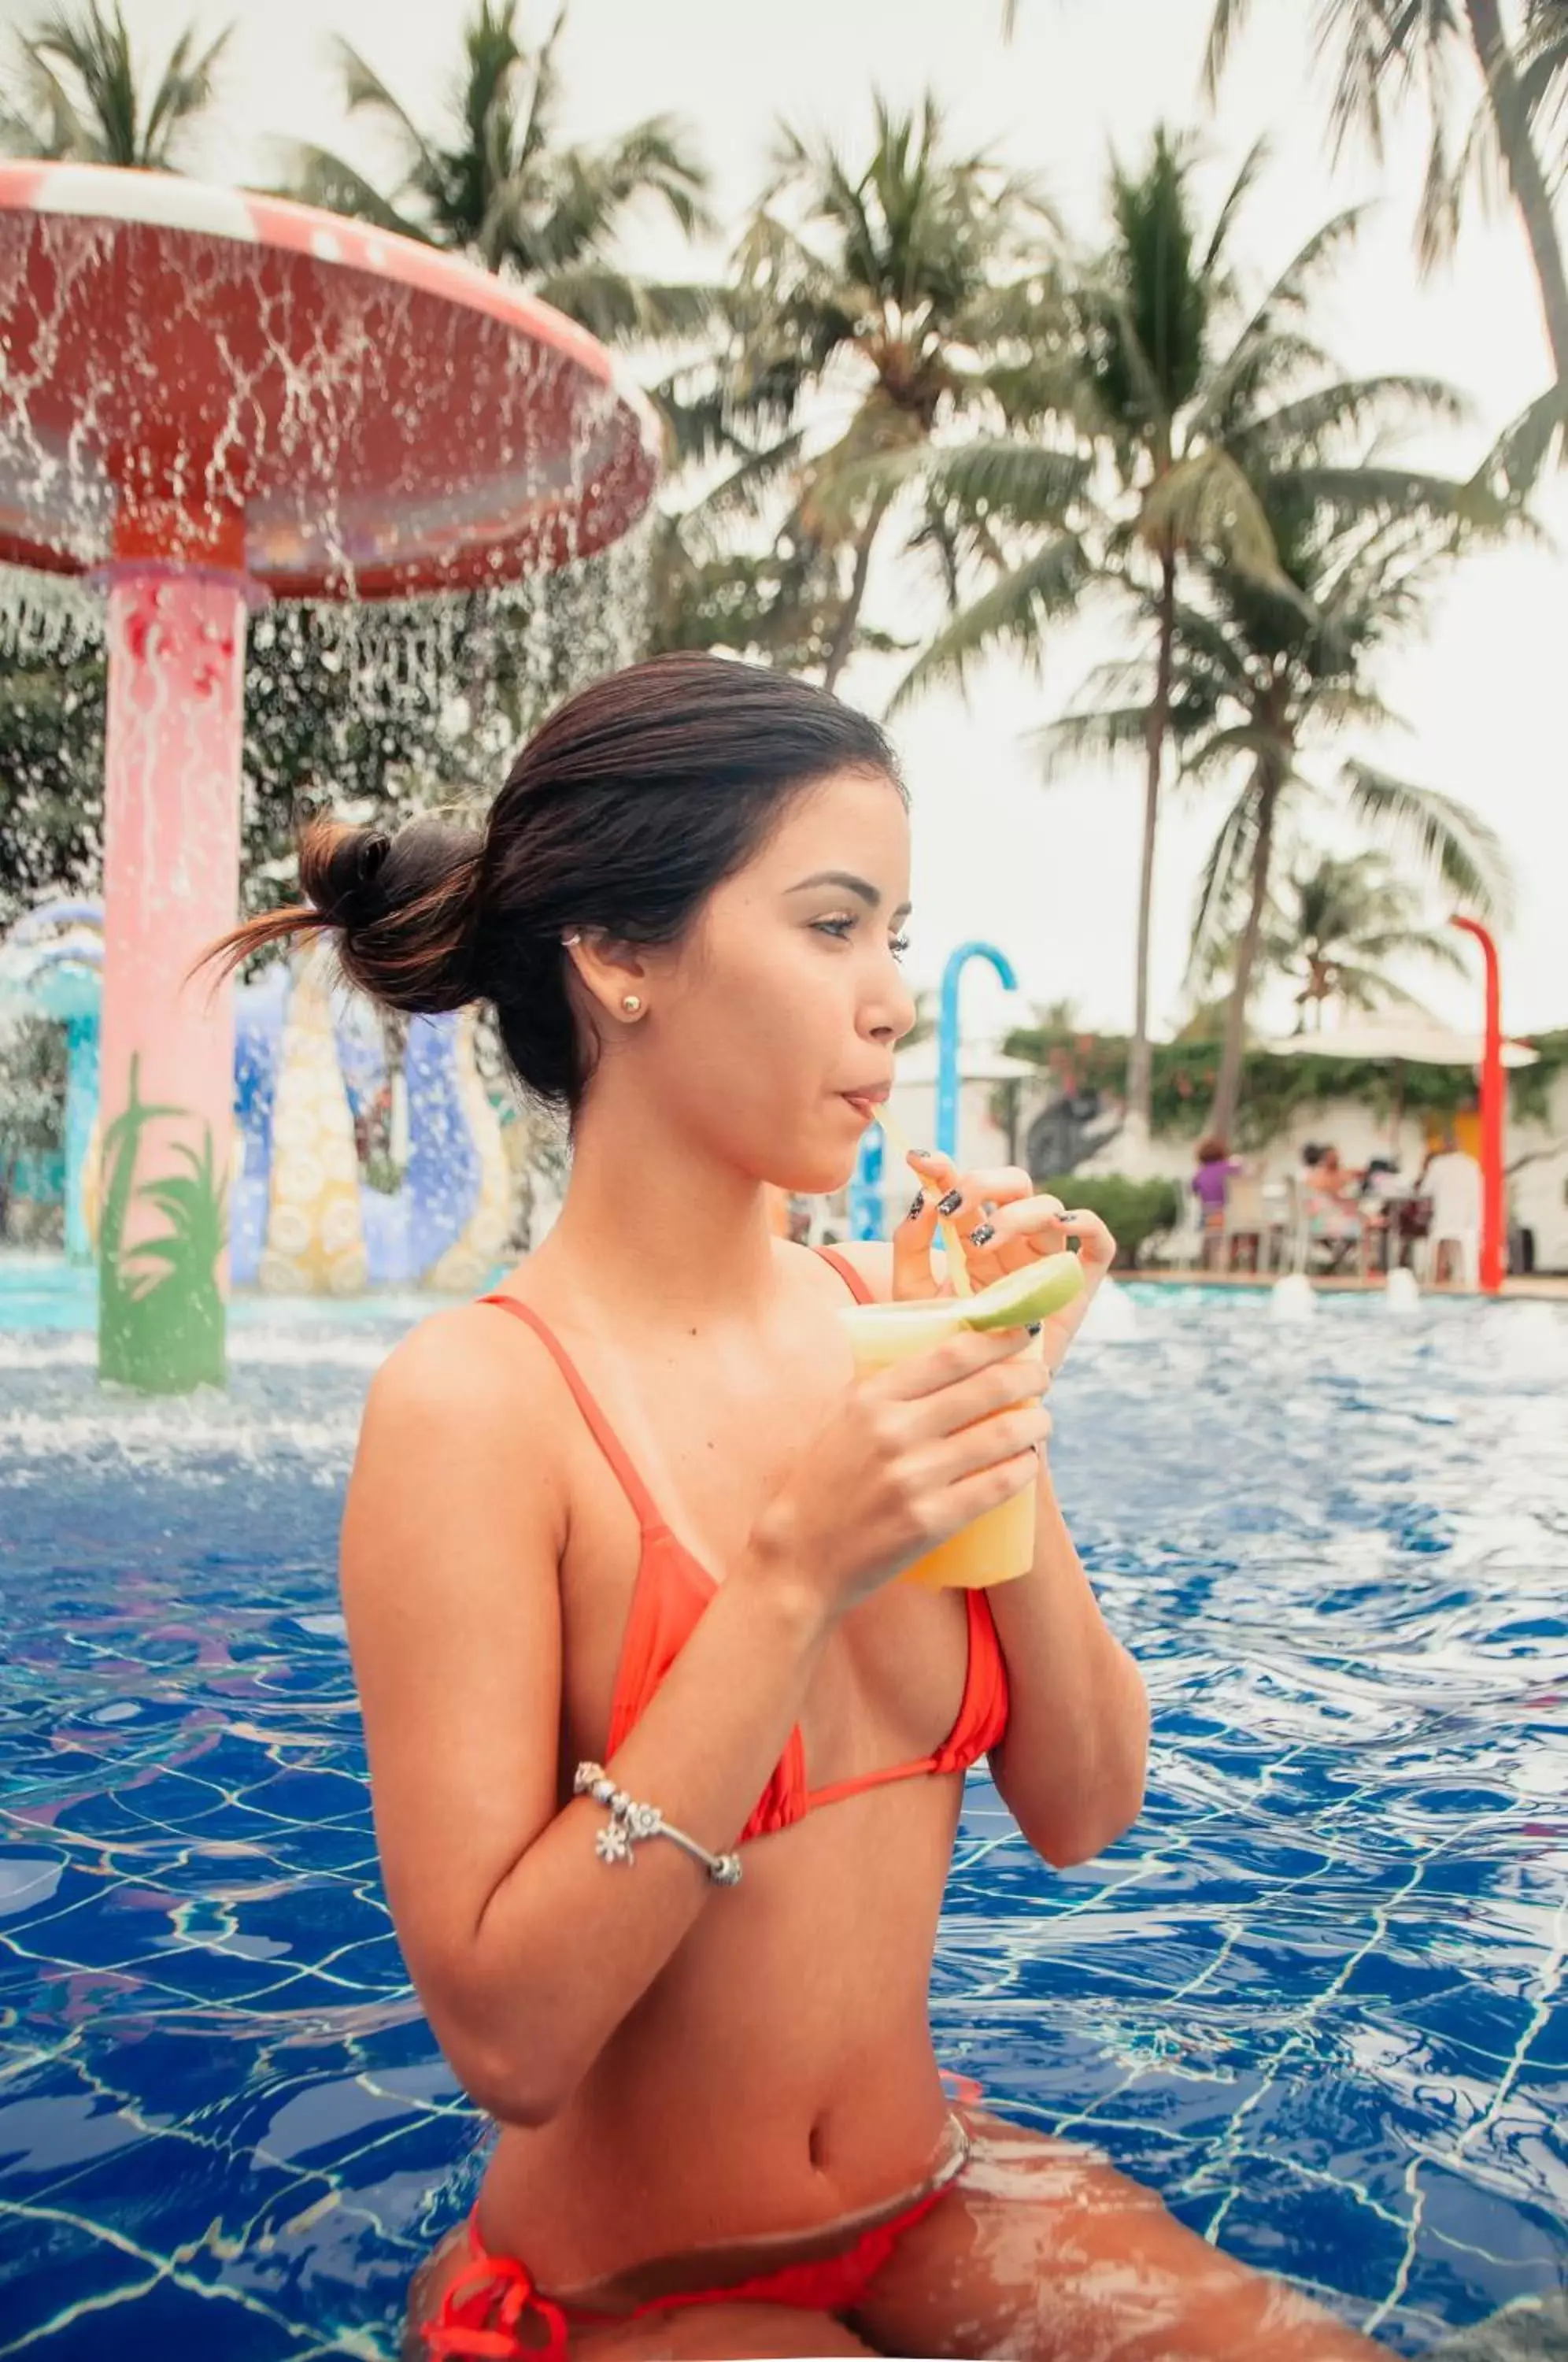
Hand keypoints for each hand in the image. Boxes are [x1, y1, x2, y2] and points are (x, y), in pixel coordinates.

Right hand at [748, 1326, 1051, 1619]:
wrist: (799, 1556)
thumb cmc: (825, 1481)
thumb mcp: (842, 1416)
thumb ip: (886, 1385)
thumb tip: (952, 1354)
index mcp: (870, 1397)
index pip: (952, 1353)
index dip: (998, 1338)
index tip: (1023, 1333)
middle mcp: (893, 1431)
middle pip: (986, 1388)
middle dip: (1028, 1377)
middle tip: (1041, 1377)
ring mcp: (913, 1478)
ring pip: (1001, 1435)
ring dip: (1036, 1422)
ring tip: (1041, 1420)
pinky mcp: (930, 1521)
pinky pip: (997, 1485)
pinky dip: (1024, 1468)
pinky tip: (1029, 1461)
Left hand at [894, 1150, 1115, 1374]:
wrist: (968, 1394)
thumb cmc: (941, 1342)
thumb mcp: (911, 1292)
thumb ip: (910, 1244)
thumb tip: (924, 1198)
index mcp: (973, 1237)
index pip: (965, 1186)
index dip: (945, 1167)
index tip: (919, 1161)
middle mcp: (1013, 1242)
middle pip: (1014, 1184)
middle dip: (983, 1184)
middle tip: (954, 1209)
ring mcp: (1045, 1261)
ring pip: (1049, 1207)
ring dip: (1015, 1214)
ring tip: (982, 1242)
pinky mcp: (1076, 1287)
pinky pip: (1098, 1244)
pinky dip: (1088, 1224)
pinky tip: (1063, 1225)